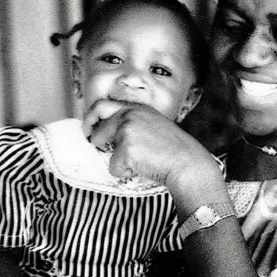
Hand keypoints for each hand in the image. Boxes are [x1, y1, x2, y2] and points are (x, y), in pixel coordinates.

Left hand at [83, 99, 219, 187]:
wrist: (186, 162)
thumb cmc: (174, 150)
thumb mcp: (153, 126)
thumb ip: (133, 125)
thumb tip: (109, 137)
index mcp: (138, 108)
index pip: (104, 104)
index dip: (92, 116)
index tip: (90, 127)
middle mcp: (130, 114)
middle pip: (96, 114)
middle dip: (89, 129)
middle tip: (91, 142)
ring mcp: (127, 129)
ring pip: (103, 146)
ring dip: (116, 158)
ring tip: (138, 161)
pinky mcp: (125, 148)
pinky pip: (113, 166)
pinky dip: (125, 172)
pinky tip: (143, 168)